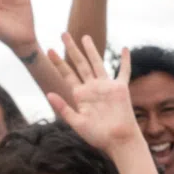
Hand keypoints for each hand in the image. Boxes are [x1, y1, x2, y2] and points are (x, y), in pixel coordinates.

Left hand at [46, 34, 143, 153]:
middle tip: (63, 33)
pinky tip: (124, 49)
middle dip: (71, 49)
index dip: (58, 63)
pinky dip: (125, 61)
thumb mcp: (76, 122)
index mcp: (80, 95)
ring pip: (97, 63)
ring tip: (85, 36)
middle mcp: (92, 88)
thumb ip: (63, 108)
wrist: (118, 140)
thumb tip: (48, 93)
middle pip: (80, 64)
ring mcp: (106, 86)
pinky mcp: (120, 88)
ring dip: (91, 50)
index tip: (49, 50)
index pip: (67, 75)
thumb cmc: (98, 136)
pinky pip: (123, 71)